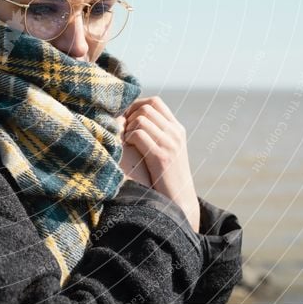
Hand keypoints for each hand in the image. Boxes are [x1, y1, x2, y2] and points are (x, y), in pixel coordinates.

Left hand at [120, 96, 199, 232]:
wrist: (179, 201)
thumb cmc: (164, 177)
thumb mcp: (165, 150)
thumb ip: (155, 134)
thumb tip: (131, 119)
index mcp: (176, 129)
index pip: (155, 102)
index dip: (136, 106)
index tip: (126, 119)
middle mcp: (175, 133)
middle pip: (146, 108)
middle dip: (129, 117)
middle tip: (123, 132)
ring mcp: (170, 144)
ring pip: (141, 119)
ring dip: (128, 129)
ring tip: (126, 142)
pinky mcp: (161, 156)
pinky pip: (139, 134)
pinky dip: (129, 138)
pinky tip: (127, 148)